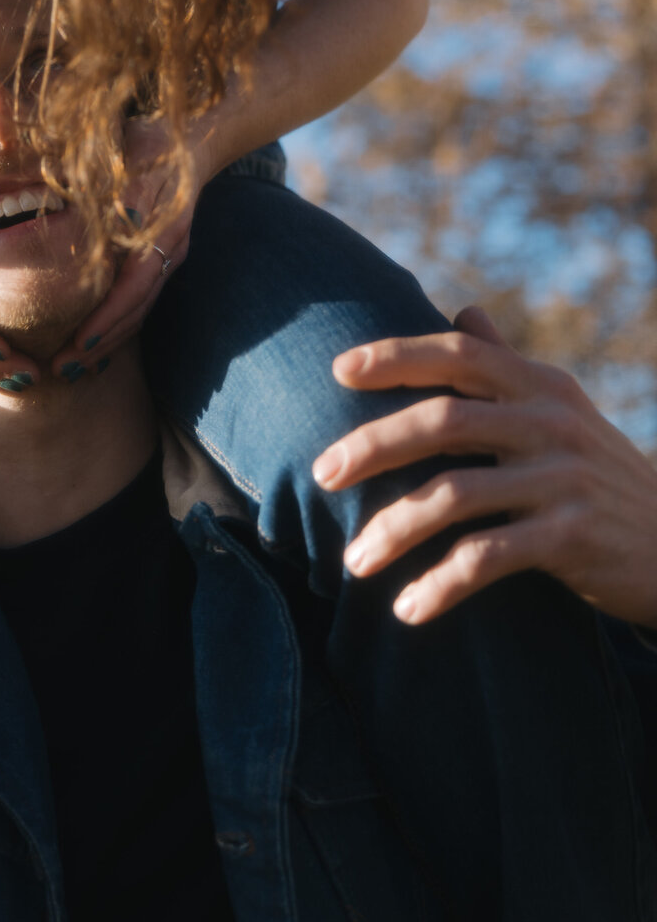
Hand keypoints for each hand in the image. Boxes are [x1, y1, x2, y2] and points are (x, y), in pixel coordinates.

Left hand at [53, 117, 199, 374]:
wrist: (194, 135)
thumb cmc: (145, 140)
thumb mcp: (119, 152)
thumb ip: (90, 176)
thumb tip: (50, 188)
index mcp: (160, 227)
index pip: (133, 285)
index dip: (106, 317)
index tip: (78, 344)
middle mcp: (170, 247)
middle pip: (136, 308)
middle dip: (102, 343)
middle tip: (63, 370)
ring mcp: (171, 254)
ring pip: (141, 309)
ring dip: (109, 340)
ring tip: (73, 364)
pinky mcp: (164, 256)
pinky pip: (143, 299)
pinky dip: (119, 322)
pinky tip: (95, 341)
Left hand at [313, 306, 656, 628]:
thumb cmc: (600, 474)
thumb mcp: (561, 409)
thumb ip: (506, 364)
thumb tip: (461, 312)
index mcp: (540, 386)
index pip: (460, 354)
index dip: (397, 354)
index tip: (338, 369)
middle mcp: (551, 422)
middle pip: (442, 420)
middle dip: (373, 444)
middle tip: (320, 473)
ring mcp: (562, 479)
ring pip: (454, 495)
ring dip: (393, 530)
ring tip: (354, 563)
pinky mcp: (571, 538)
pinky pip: (488, 558)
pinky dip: (441, 585)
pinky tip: (408, 610)